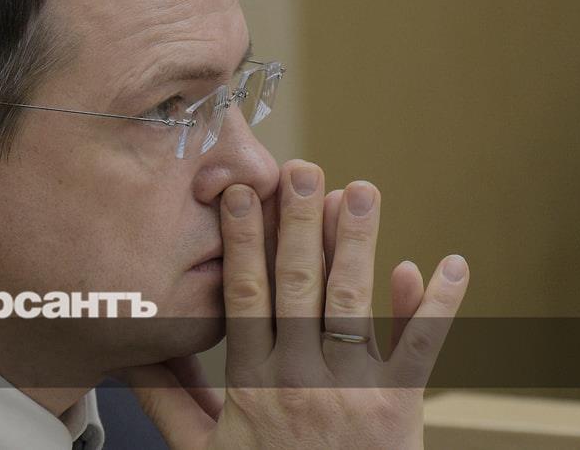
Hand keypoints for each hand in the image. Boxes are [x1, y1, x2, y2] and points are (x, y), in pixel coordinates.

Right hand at [124, 160, 468, 448]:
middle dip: (299, 224)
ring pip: (355, 304)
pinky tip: (451, 264)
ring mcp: (354, 393)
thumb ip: (167, 401)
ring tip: (361, 190)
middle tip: (300, 171)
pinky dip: (437, 306)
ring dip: (360, 243)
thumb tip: (129, 356)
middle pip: (300, 288)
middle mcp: (302, 381)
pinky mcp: (400, 409)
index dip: (243, 243)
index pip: (246, 298)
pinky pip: (422, 350)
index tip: (240, 195)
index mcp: (254, 384)